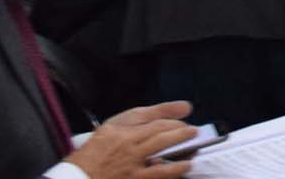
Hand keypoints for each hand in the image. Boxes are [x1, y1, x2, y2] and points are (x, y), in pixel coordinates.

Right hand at [68, 102, 196, 178]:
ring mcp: (129, 164)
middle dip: (180, 129)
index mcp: (117, 130)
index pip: (148, 116)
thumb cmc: (93, 155)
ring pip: (161, 151)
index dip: (170, 113)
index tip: (184, 112)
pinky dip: (173, 170)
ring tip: (192, 147)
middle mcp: (124, 144)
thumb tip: (161, 115)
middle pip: (158, 131)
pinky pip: (158, 174)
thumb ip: (135, 120)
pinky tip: (184, 167)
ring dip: (180, 147)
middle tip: (192, 130)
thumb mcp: (109, 130)